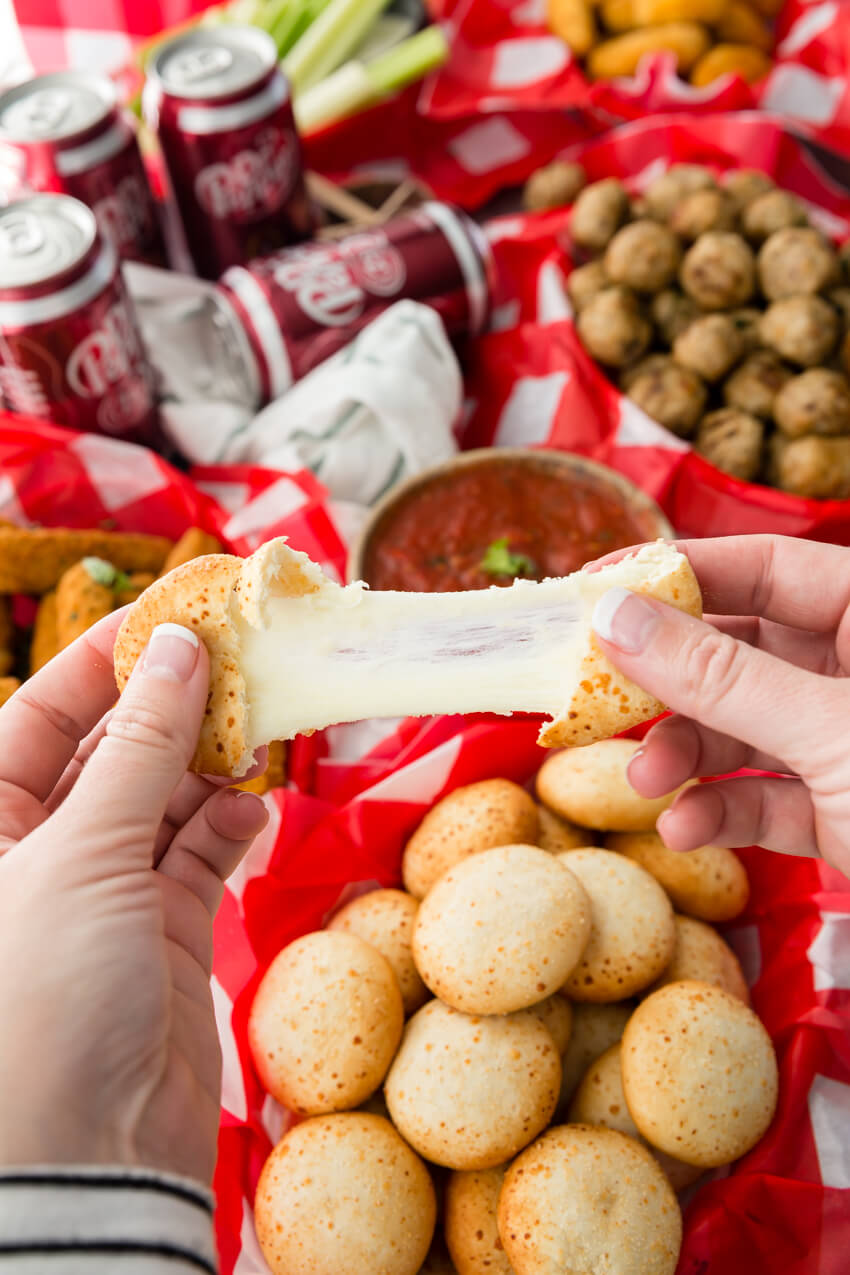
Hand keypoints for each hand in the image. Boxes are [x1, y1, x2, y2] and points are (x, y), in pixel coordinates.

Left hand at [0, 616, 268, 1182]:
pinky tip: (255, 800)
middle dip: (172, 707)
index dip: (103, 662)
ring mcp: (106, 890)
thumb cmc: (39, 995)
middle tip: (240, 662)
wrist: (87, 1155)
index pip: (40, 715)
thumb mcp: (81, 854)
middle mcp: (40, 850)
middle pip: (110, 750)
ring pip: (164, 795)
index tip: (174, 615)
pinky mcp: (165, 928)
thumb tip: (178, 650)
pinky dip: (230, 821)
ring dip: (211, 761)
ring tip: (257, 728)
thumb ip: (140, 748)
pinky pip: (201, 850)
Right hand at [590, 535, 849, 878]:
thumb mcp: (831, 733)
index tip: (592, 592)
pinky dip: (720, 809)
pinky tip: (686, 829)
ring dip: (684, 753)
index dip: (673, 576)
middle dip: (667, 682)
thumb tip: (616, 616)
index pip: (760, 568)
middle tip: (595, 696)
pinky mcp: (841, 808)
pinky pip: (764, 793)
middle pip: (737, 649)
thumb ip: (721, 674)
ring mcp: (847, 741)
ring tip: (640, 782)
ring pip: (741, 725)